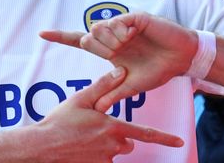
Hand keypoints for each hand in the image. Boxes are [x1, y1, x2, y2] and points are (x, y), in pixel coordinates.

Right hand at [34, 66, 182, 161]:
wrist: (42, 147)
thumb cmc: (60, 121)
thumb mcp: (81, 98)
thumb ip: (103, 86)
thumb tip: (121, 70)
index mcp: (113, 127)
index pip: (146, 133)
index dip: (165, 138)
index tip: (180, 141)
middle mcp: (113, 146)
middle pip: (127, 141)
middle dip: (118, 135)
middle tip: (95, 128)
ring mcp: (104, 160)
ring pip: (115, 152)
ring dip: (106, 145)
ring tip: (83, 138)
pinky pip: (103, 161)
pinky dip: (95, 154)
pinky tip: (80, 149)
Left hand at [40, 12, 197, 111]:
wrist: (181, 59)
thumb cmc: (158, 70)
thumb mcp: (133, 85)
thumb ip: (114, 93)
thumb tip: (96, 108)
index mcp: (110, 50)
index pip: (81, 42)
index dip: (61, 37)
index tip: (42, 33)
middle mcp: (113, 36)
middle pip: (88, 37)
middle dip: (97, 48)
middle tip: (116, 53)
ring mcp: (123, 25)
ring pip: (98, 28)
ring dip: (110, 41)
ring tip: (128, 44)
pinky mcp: (134, 18)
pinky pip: (117, 22)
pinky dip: (122, 31)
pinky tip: (134, 34)